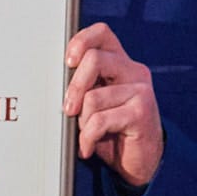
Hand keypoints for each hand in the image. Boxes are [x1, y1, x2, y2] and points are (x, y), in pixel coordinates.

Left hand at [63, 22, 162, 187]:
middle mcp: (134, 72)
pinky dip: (87, 139)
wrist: (141, 162)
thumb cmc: (113, 131)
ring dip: (82, 122)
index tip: (68, 62)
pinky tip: (88, 148)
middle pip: (94, 59)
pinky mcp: (141, 112)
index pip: (102, 34)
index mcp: (121, 64)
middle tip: (68, 110)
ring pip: (93, 97)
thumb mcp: (96, 104)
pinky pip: (100, 121)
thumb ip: (84, 86)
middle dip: (74, 87)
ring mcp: (141, 91)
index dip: (81, 40)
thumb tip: (55, 81)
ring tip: (87, 135)